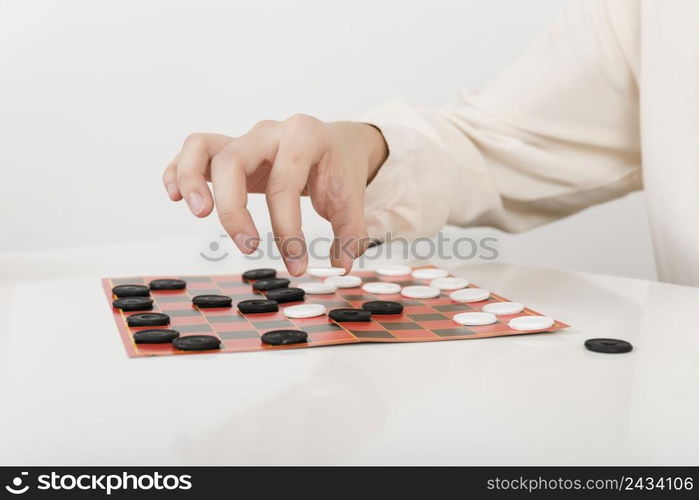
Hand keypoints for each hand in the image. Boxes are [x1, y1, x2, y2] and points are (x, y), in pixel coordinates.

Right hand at [162, 114, 387, 274]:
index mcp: (304, 137)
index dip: (288, 230)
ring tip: (198, 212)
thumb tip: (339, 266)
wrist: (333, 143)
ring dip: (192, 179)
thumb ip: (349, 231)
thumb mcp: (351, 197)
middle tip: (248, 247)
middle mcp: (269, 133)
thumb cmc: (337, 169)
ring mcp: (244, 138)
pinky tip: (173, 195)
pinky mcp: (229, 150)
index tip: (296, 264)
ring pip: (203, 146)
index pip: (285, 184)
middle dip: (234, 208)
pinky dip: (179, 171)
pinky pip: (194, 151)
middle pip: (233, 160)